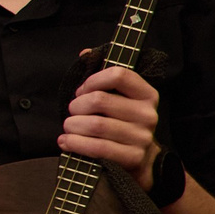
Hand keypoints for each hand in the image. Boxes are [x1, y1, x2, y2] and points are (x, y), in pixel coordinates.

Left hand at [61, 63, 160, 187]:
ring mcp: (142, 137)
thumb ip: (101, 75)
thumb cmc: (120, 124)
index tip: (81, 91)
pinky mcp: (132, 157)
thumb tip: (85, 52)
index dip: (92, 80)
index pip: (119, 74)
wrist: (139, 160)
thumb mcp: (116, 98)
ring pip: (96, 125)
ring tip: (69, 128)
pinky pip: (98, 148)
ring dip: (72, 126)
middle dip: (76, 106)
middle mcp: (148, 114)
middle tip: (72, 113)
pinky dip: (76, 144)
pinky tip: (67, 142)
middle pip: (99, 100)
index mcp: (146, 94)